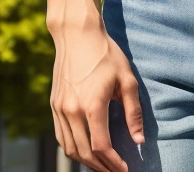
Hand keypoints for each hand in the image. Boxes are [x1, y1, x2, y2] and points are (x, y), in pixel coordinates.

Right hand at [50, 23, 143, 171]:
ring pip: (71, 148)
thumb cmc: (106, 54)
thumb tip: (139, 141)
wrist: (77, 35)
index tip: (126, 170)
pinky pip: (61, 137)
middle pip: (85, 153)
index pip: (101, 147)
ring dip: (86, 162)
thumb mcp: (127, 79)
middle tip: (116, 171)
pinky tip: (85, 151)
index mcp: (92, 105)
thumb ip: (133, 112)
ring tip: (103, 165)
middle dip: (102, 167)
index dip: (114, 164)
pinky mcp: (54, 105)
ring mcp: (60, 109)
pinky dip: (73, 150)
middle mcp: (72, 111)